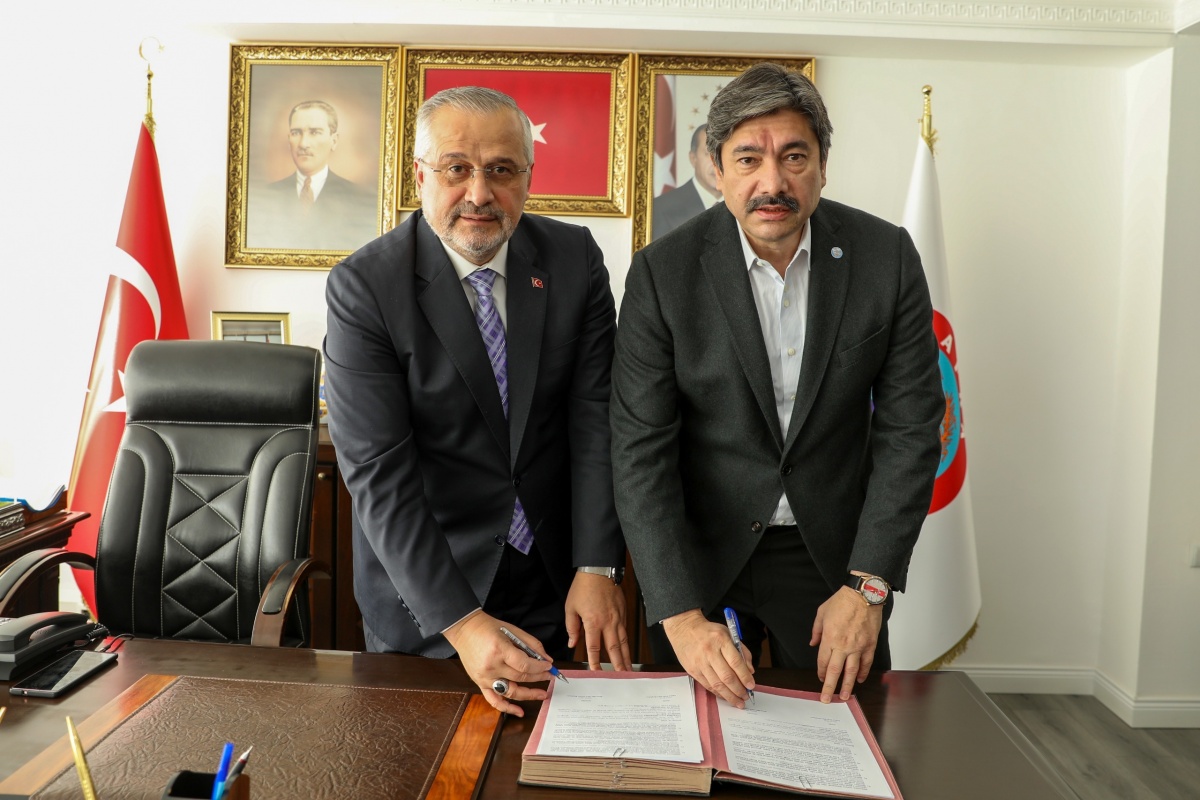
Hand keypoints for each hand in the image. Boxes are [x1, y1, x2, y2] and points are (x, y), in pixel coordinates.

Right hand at [443, 610, 552, 716]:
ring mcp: (485, 677)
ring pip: (511, 691)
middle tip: (549, 676)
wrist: (465, 630)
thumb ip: (531, 644)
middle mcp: (491, 666)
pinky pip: (494, 700)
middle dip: (538, 677)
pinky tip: (519, 711)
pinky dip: (507, 708)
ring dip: (529, 694)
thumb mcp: (512, 630)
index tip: (549, 667)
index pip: (524, 664)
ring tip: (542, 694)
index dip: (539, 667)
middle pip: (520, 677)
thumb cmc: (488, 628)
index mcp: (499, 650)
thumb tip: (546, 659)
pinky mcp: (480, 683)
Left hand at [564, 571, 630, 670]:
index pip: (594, 647)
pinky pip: (625, 631)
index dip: (595, 662)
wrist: (599, 570)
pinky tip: (628, 650)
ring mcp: (618, 618)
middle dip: (618, 664)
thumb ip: (572, 627)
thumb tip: (572, 643)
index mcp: (593, 622)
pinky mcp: (623, 613)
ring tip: (628, 669)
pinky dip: (627, 643)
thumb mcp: (571, 607)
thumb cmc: (583, 587)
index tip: (596, 672)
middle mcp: (608, 622)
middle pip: (614, 648)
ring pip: (623, 641)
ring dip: (626, 656)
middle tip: (622, 676)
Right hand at [662, 609, 754, 707]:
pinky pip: (707, 685)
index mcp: (721, 640)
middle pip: (727, 676)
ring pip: (717, 684)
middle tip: (746, 697)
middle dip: (738, 690)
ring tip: (738, 702)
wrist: (683, 628)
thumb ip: (741, 651)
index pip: (736, 662)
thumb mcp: (728, 633)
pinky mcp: (692, 670)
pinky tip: (725, 696)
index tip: (751, 685)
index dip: (745, 676)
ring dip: (729, 696)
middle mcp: (709, 651)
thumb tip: (750, 671)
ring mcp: (699, 662)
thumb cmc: (708, 631)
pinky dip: (718, 693)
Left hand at [810, 587, 883, 702]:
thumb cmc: (842, 601)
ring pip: (852, 671)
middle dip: (830, 687)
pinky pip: (866, 663)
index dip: (821, 672)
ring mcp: (858, 646)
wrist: (863, 594)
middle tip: (826, 699)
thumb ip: (816, 630)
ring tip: (844, 697)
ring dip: (847, 685)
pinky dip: (862, 673)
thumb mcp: (821, 612)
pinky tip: (859, 679)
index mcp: (830, 637)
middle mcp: (843, 645)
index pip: (823, 661)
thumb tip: (813, 643)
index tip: (820, 678)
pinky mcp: (870, 644)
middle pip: (835, 671)